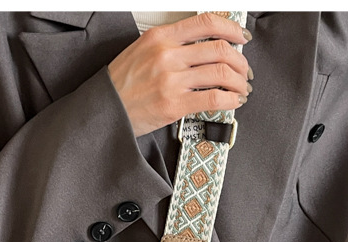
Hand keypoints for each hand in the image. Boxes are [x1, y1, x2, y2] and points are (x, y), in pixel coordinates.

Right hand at [108, 12, 252, 137]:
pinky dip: (230, 99)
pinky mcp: (173, 105)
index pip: (206, 23)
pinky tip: (233, 102)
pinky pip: (213, 98)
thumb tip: (202, 50)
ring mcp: (171, 80)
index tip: (241, 37)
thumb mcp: (141, 52)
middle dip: (240, 61)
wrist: (103, 111)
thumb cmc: (120, 86)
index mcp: (160, 37)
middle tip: (244, 70)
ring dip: (238, 82)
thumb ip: (170, 46)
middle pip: (220, 49)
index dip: (231, 28)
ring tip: (241, 88)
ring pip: (221, 73)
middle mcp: (167, 55)